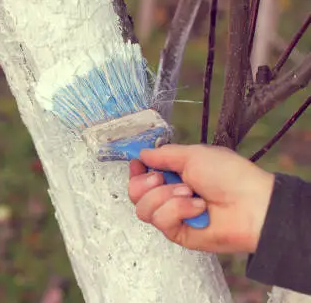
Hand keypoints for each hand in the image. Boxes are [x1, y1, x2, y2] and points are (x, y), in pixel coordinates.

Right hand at [128, 144, 274, 253]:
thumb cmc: (229, 176)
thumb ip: (164, 154)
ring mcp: (173, 215)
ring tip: (190, 193)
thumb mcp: (194, 154)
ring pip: (143, 208)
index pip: (141, 175)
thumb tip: (142, 154)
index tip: (138, 163)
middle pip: (134, 193)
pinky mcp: (178, 232)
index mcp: (175, 174)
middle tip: (162, 178)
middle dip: (144, 183)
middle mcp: (170, 195)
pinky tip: (198, 208)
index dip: (136, 170)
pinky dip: (178, 210)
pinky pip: (161, 221)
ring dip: (165, 197)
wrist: (252, 205)